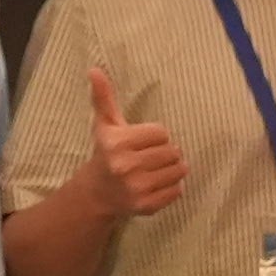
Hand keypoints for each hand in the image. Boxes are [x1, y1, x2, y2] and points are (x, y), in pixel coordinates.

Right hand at [80, 68, 190, 220]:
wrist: (97, 193)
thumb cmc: (106, 152)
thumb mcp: (105, 124)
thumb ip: (104, 97)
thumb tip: (94, 69)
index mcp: (116, 144)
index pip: (162, 132)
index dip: (156, 136)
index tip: (142, 142)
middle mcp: (125, 166)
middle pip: (173, 151)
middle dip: (166, 152)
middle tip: (150, 157)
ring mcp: (136, 188)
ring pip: (180, 170)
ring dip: (174, 168)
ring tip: (155, 169)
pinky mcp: (147, 206)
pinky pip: (179, 190)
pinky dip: (174, 187)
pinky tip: (156, 184)